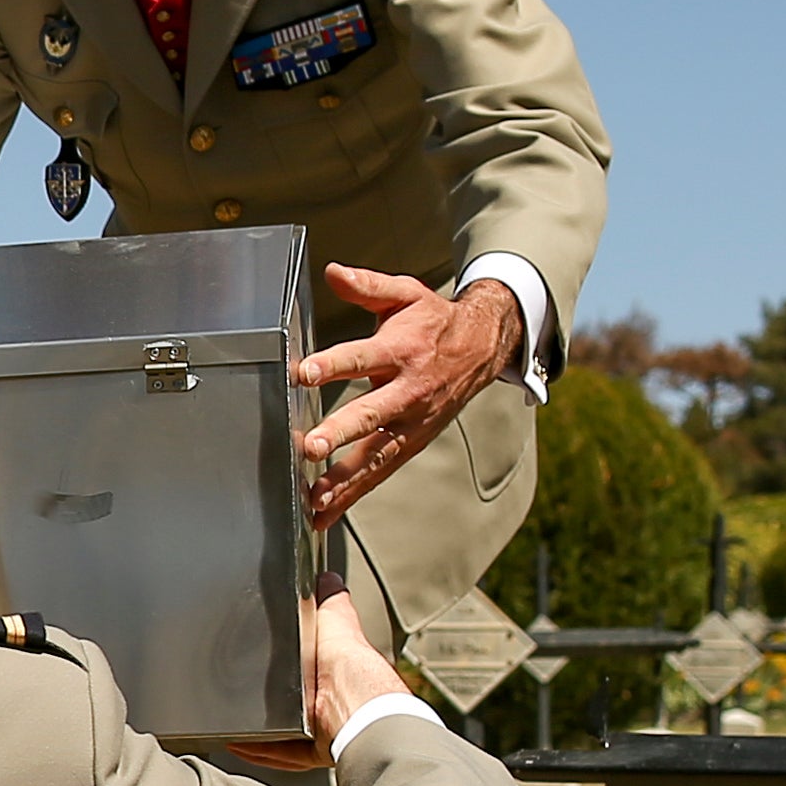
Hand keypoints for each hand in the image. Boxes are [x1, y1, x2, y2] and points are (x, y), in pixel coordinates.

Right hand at [225, 590, 412, 770]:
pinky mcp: (314, 749)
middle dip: (268, 699)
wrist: (352, 705)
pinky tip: (238, 742)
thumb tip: (328, 578)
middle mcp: (329, 700)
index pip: (307, 667)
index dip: (290, 665)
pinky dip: (260, 749)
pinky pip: (282, 752)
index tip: (265, 664)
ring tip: (233, 721)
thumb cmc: (348, 664)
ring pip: (285, 731)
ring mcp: (323, 727)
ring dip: (260, 729)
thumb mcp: (334, 620)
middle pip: (293, 701)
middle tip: (241, 693)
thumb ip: (329, 601)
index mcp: (334, 670)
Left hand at [291, 265, 521, 523]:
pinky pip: (381, 473)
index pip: (362, 357)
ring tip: (314, 500)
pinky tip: (324, 514)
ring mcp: (412, 423)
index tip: (303, 373)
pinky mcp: (412, 444)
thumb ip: (368, 286)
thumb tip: (333, 271)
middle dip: (342, 433)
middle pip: (372, 414)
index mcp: (402, 351)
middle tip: (311, 447)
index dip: (333, 364)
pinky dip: (353, 495)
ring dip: (345, 479)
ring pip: (377, 456)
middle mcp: (408, 391)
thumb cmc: (432, 320)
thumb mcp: (405, 294)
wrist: (482, 347)